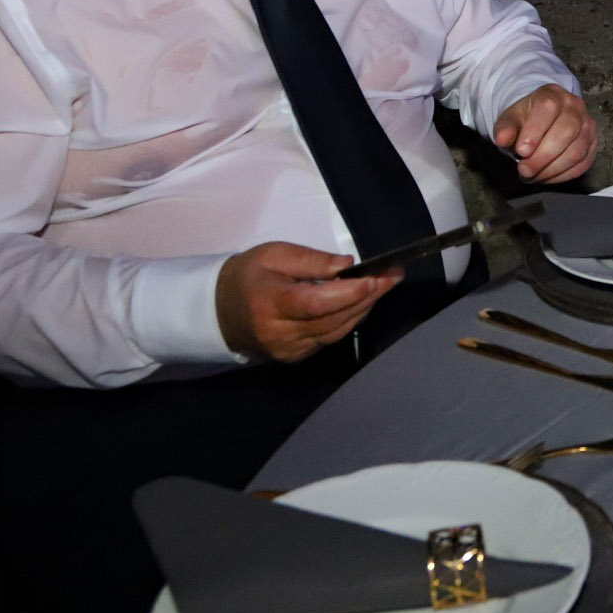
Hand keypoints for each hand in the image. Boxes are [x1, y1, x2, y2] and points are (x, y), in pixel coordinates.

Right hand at [215, 241, 396, 361]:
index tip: (377, 277)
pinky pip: (329, 339)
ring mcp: (287, 350)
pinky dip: (348, 320)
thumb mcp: (273, 255)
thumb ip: (311, 260)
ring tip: (385, 285)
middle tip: (394, 276)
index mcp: (269, 303)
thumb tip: (347, 266)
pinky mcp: (294, 357)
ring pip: (336, 332)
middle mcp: (279, 333)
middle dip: (368, 297)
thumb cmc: (248, 276)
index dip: (349, 293)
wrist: (218, 312)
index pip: (316, 303)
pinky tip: (361, 302)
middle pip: (333, 319)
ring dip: (363, 308)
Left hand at [493, 84, 597, 183]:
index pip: (548, 108)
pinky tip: (545, 177)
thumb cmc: (526, 120)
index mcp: (553, 94)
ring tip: (532, 176)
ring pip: (577, 151)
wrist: (542, 121)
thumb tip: (502, 139)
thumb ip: (505, 128)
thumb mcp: (510, 119)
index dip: (535, 131)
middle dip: (543, 156)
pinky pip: (582, 164)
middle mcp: (575, 107)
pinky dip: (562, 175)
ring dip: (552, 169)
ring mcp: (587, 126)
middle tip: (524, 170)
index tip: (521, 151)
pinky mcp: (592, 145)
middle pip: (567, 131)